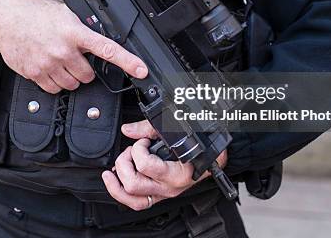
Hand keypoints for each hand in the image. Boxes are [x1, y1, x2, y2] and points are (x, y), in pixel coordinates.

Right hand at [0, 0, 147, 93]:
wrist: (4, 16)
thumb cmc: (34, 12)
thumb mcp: (64, 12)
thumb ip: (82, 26)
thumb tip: (100, 36)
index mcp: (74, 32)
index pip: (107, 49)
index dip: (128, 61)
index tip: (141, 70)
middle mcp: (62, 50)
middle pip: (88, 76)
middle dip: (85, 69)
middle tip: (74, 57)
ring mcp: (48, 64)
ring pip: (72, 85)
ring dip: (70, 77)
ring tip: (59, 61)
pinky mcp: (34, 74)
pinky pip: (54, 89)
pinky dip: (54, 82)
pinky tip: (48, 67)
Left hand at [102, 120, 227, 210]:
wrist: (216, 159)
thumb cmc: (201, 144)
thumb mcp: (176, 130)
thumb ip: (149, 128)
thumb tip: (128, 129)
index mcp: (176, 173)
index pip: (146, 165)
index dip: (138, 149)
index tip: (144, 141)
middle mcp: (169, 188)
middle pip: (133, 185)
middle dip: (124, 164)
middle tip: (130, 151)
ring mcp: (164, 194)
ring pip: (132, 200)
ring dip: (117, 184)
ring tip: (113, 169)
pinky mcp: (159, 195)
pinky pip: (137, 202)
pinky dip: (122, 192)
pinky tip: (115, 180)